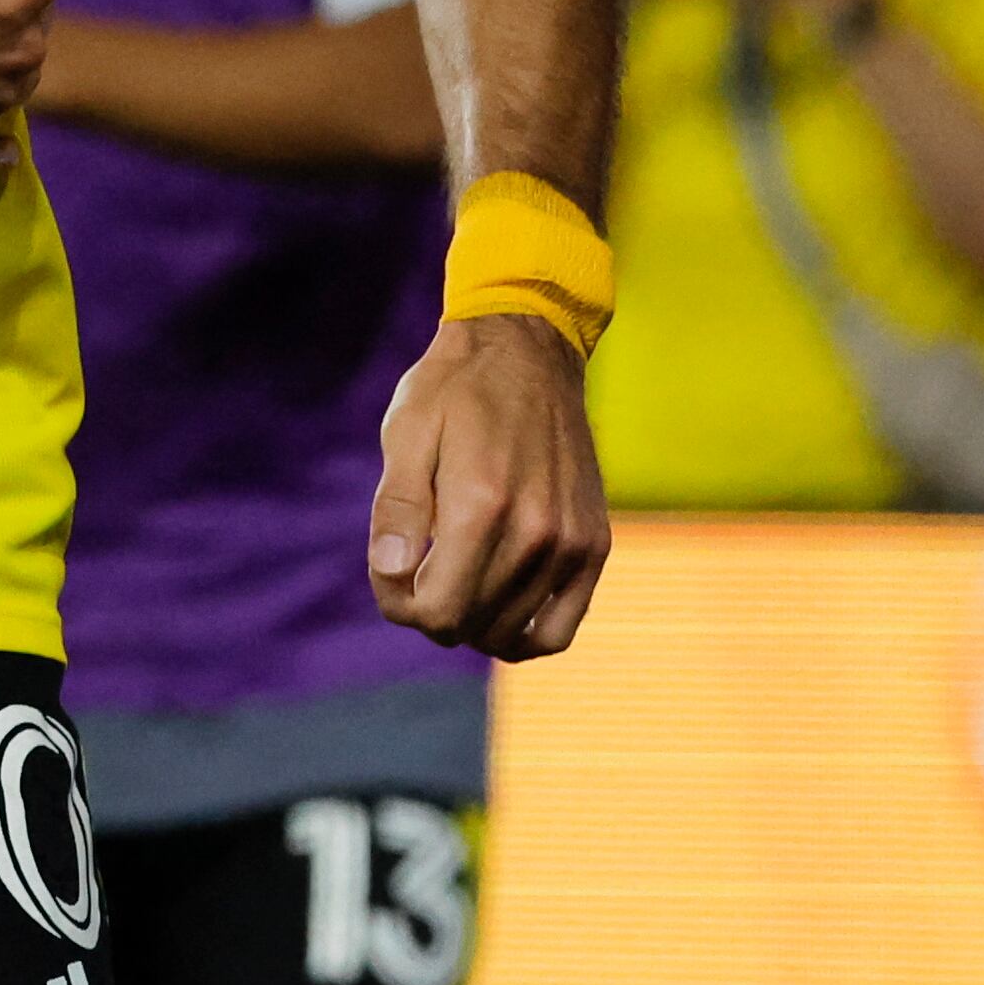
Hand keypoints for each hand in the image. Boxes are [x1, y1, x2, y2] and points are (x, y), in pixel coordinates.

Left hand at [370, 311, 609, 656]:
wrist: (529, 349)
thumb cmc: (456, 388)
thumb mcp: (407, 432)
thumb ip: (397, 507)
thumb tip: (391, 574)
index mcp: (482, 504)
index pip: (436, 609)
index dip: (398, 604)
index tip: (389, 572)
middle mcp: (536, 531)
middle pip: (470, 624)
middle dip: (427, 610)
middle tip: (414, 571)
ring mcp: (572, 542)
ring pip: (510, 633)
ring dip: (470, 621)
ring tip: (451, 577)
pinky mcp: (594, 545)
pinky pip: (560, 629)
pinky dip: (524, 636)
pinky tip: (495, 611)